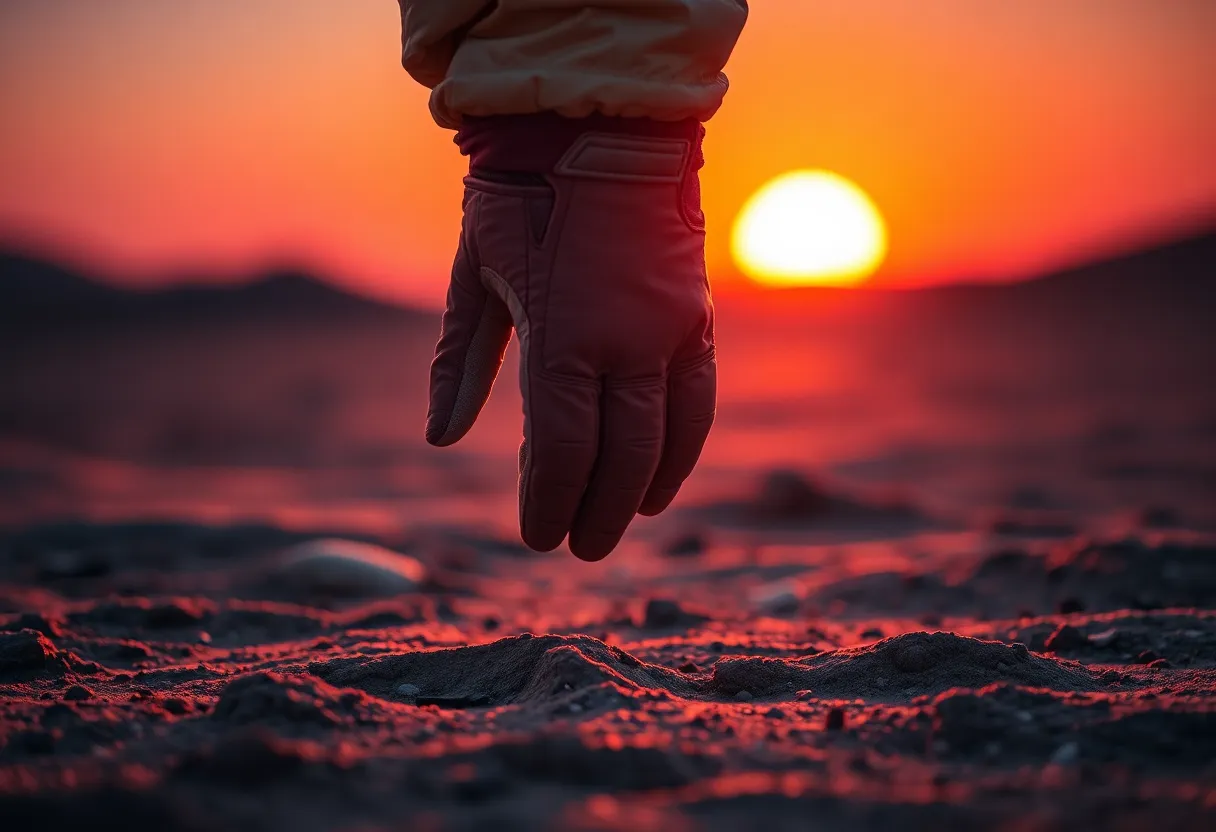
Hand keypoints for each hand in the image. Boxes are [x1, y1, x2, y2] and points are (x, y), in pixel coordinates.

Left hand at [425, 135, 715, 559]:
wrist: (605, 123)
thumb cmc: (524, 193)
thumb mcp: (476, 272)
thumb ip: (459, 360)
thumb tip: (442, 437)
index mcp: (563, 336)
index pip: (560, 448)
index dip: (549, 502)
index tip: (537, 539)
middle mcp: (627, 343)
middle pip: (620, 457)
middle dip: (597, 511)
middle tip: (578, 550)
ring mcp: (670, 331)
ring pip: (669, 436)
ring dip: (645, 489)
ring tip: (622, 522)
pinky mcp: (697, 316)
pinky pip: (698, 398)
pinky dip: (684, 446)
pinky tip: (665, 473)